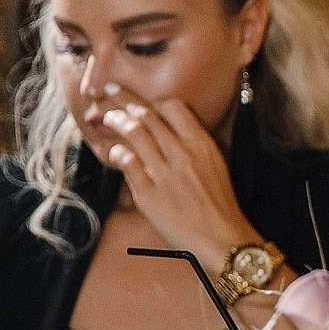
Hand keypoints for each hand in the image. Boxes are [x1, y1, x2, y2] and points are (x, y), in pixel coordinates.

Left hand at [88, 83, 262, 270]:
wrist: (221, 238)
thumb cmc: (220, 205)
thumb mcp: (216, 166)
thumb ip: (194, 147)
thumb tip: (170, 133)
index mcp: (203, 145)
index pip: (173, 107)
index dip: (154, 101)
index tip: (141, 99)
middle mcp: (183, 154)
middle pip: (147, 115)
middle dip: (124, 99)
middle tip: (110, 90)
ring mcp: (165, 173)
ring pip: (134, 133)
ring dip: (116, 120)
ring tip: (107, 117)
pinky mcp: (148, 193)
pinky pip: (126, 163)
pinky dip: (117, 153)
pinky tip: (114, 152)